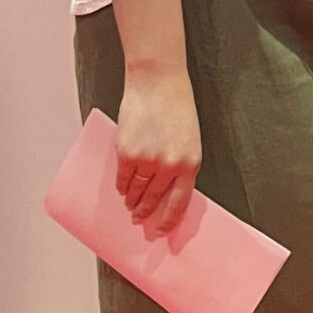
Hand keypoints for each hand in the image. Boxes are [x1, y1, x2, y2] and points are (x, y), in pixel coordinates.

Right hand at [115, 70, 201, 233]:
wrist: (158, 82)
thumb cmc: (176, 107)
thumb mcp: (188, 139)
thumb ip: (179, 163)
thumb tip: (166, 189)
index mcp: (190, 163)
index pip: (180, 202)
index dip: (168, 220)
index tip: (160, 230)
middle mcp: (170, 166)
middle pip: (154, 198)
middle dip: (145, 211)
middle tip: (138, 218)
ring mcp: (148, 161)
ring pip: (136, 191)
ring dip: (132, 200)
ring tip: (130, 205)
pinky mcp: (127, 154)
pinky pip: (123, 178)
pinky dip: (122, 185)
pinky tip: (122, 188)